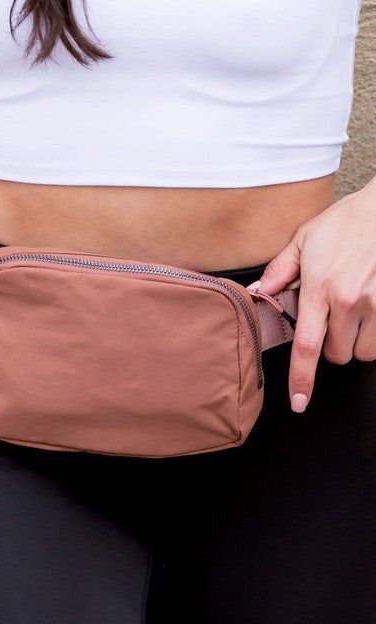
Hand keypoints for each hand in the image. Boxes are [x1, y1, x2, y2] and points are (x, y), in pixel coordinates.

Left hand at [253, 178, 375, 412]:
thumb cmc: (349, 220)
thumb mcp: (306, 238)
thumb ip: (281, 269)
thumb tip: (259, 292)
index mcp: (319, 286)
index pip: (306, 346)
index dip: (301, 379)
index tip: (299, 402)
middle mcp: (349, 300)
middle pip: (336, 354)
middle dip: (331, 345)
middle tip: (332, 318)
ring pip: (362, 352)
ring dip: (356, 342)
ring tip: (354, 313)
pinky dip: (374, 335)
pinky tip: (371, 312)